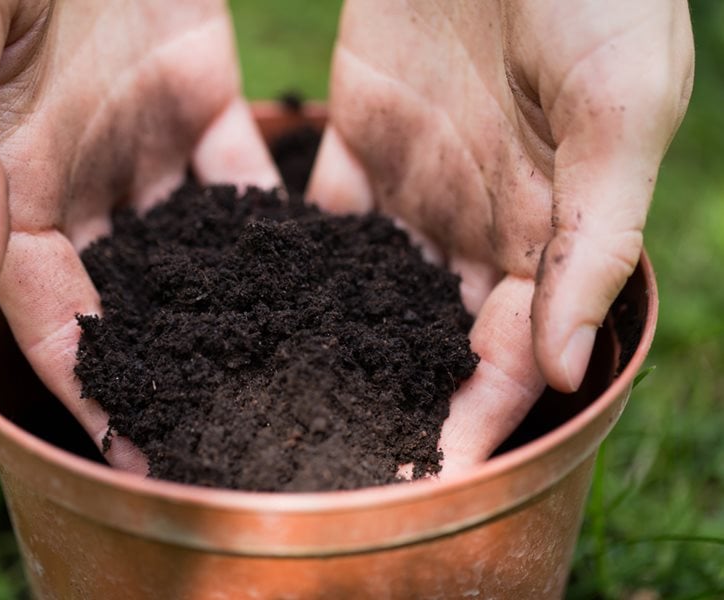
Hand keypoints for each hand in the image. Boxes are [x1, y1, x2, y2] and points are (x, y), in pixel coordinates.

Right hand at [0, 0, 278, 468]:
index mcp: (14, 186)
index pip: (54, 312)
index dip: (92, 386)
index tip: (138, 454)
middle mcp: (82, 181)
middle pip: (134, 300)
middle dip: (175, 372)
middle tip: (230, 441)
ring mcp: (143, 143)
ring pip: (196, 250)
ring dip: (235, 312)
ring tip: (287, 379)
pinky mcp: (200, 97)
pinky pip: (242, 174)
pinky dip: (274, 225)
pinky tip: (317, 276)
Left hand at [309, 0, 692, 474]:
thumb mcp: (618, 107)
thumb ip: (593, 237)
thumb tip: (562, 366)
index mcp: (548, 228)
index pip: (513, 348)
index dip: (477, 411)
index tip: (428, 470)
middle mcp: (478, 223)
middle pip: (431, 336)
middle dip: (391, 395)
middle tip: (334, 455)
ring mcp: (416, 186)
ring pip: (368, 290)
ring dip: (330, 344)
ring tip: (276, 402)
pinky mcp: (360, 141)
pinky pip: (319, 220)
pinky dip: (290, 264)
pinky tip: (249, 310)